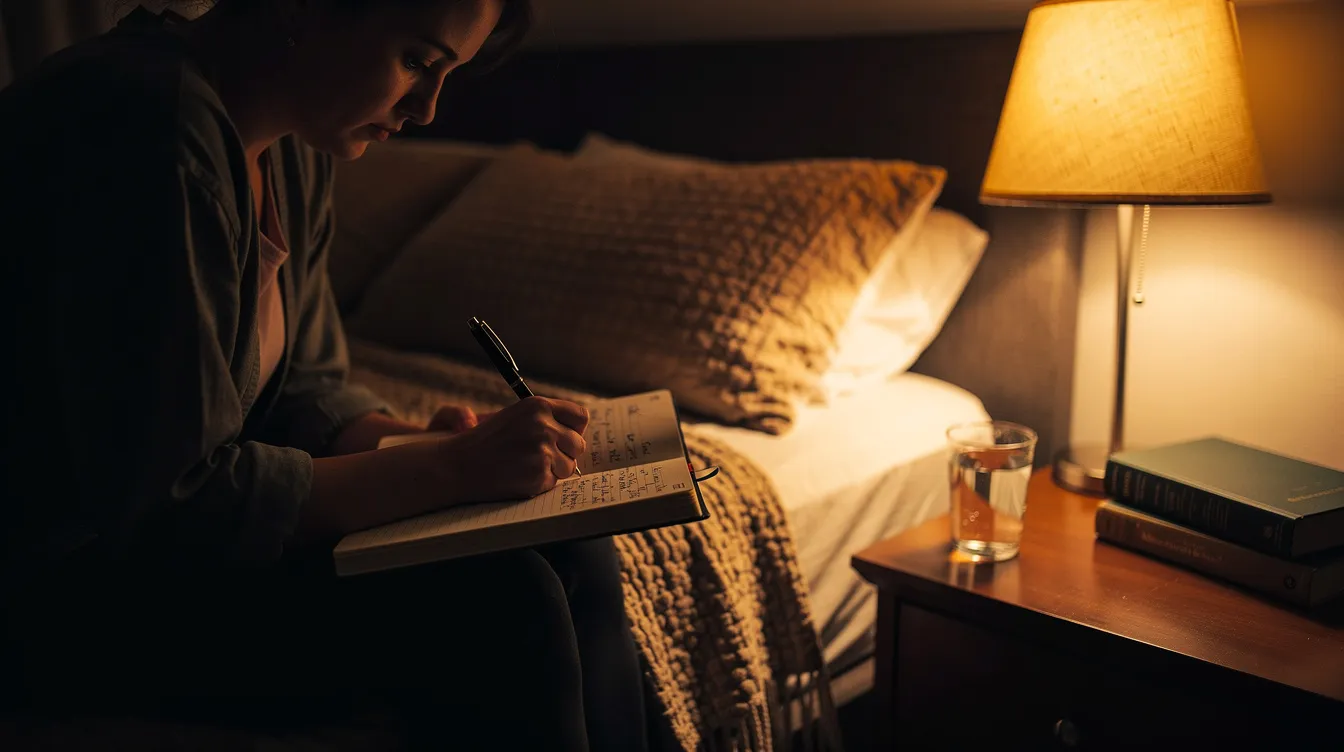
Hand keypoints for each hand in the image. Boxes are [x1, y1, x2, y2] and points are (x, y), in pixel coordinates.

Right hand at [434, 396, 588, 503]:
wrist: (458, 463)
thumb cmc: (487, 440)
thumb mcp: (517, 417)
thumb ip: (547, 419)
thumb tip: (577, 431)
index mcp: (538, 405)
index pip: (581, 416)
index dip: (574, 429)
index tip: (565, 437)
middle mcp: (543, 425)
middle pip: (578, 444)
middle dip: (565, 453)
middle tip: (542, 456)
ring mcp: (542, 451)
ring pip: (569, 467)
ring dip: (553, 471)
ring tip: (526, 466)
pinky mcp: (538, 474)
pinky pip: (553, 483)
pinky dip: (539, 484)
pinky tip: (519, 477)